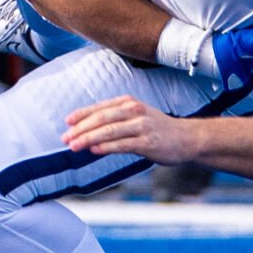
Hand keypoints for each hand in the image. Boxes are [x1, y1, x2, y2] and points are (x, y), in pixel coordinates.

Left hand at [63, 95, 195, 162]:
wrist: (187, 138)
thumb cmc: (156, 130)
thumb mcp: (135, 118)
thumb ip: (114, 122)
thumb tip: (87, 133)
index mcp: (129, 102)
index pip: (100, 107)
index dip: (82, 115)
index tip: (67, 123)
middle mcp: (135, 110)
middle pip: (102, 118)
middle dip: (81, 129)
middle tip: (65, 138)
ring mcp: (143, 126)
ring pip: (110, 130)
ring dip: (89, 138)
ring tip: (74, 146)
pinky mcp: (148, 142)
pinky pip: (123, 144)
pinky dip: (107, 146)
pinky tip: (94, 150)